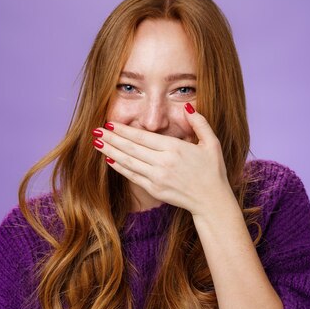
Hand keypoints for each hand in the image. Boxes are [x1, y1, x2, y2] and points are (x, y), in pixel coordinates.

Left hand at [91, 104, 234, 215]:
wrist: (212, 201)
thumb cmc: (213, 171)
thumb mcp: (212, 143)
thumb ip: (200, 123)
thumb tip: (188, 107)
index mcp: (175, 149)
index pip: (142, 137)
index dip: (124, 130)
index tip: (110, 123)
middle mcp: (163, 163)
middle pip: (131, 148)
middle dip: (111, 138)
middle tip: (96, 130)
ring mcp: (157, 178)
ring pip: (128, 162)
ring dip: (111, 151)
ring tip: (97, 143)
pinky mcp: (154, 190)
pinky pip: (132, 176)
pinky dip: (120, 168)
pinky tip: (110, 159)